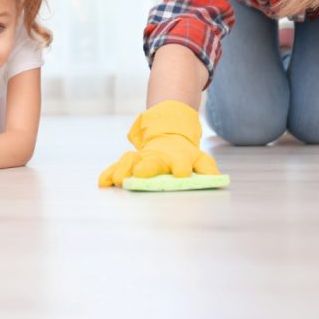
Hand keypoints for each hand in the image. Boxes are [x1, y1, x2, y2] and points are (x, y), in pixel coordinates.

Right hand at [98, 100, 220, 187]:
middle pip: (151, 161)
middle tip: (140, 173)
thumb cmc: (182, 152)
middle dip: (146, 167)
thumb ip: (207, 167)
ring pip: (130, 161)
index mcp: (176, 156)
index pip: (180, 161)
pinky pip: (116, 167)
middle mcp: (156, 156)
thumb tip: (216, 177)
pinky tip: (103, 183)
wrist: (165, 135)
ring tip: (117, 180)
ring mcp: (140, 158)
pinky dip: (108, 174)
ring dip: (123, 170)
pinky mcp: (128, 163)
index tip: (182, 173)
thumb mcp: (198, 157)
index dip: (181, 166)